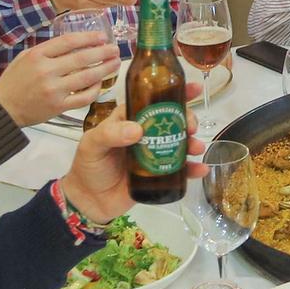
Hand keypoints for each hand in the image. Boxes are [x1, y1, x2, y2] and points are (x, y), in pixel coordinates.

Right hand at [0, 32, 119, 126]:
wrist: (3, 108)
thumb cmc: (14, 81)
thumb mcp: (25, 57)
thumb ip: (47, 50)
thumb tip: (75, 42)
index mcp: (37, 55)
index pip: (68, 41)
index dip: (89, 38)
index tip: (102, 37)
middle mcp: (46, 71)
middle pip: (82, 58)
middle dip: (103, 52)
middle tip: (115, 49)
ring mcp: (53, 90)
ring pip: (87, 77)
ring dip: (105, 69)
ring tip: (115, 62)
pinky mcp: (58, 106)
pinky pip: (83, 97)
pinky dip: (95, 89)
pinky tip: (101, 83)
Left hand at [59, 80, 207, 223]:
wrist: (90, 200)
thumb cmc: (89, 166)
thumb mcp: (93, 144)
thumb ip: (109, 134)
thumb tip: (138, 129)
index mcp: (129, 119)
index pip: (152, 100)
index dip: (173, 91)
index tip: (193, 88)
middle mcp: (146, 134)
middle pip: (172, 120)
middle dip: (187, 119)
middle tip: (191, 127)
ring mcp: (155, 154)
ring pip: (180, 143)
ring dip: (193, 142)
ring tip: (196, 147)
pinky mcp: (160, 174)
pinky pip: (181, 170)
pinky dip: (193, 168)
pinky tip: (200, 169)